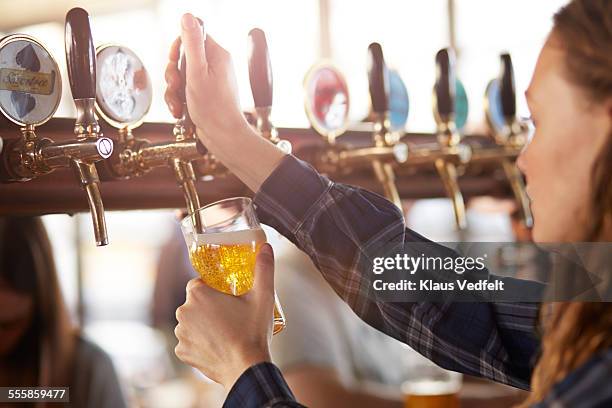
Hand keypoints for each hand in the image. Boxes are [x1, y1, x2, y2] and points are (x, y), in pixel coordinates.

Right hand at [165, 13, 247, 140]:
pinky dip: (178, 100)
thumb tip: (188, 16)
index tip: (174, 61)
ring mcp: (210, 82)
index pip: (193, 36)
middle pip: (184, 57)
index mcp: (218, 56)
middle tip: (175, 85)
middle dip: (173, 73)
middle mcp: (216, 66)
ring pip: (181, 76)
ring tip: (178, 103)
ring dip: (173, 91)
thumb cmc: (214, 109)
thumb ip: (192, 44)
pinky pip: (185, 91)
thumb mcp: (197, 72)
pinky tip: (180, 111)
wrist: (223, 138)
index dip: (178, 48)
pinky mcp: (204, 96)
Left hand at [174, 243, 275, 389]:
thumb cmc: (252, 331)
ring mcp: (181, 333)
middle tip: (230, 316)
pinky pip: (189, 341)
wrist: (246, 368)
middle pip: (194, 303)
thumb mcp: (263, 296)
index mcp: (197, 294)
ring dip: (203, 324)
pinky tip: (217, 345)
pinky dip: (200, 343)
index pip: (199, 283)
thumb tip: (266, 246)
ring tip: (225, 332)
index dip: (214, 289)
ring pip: (191, 322)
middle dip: (209, 307)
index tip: (227, 297)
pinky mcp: (182, 352)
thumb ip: (264, 268)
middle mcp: (183, 312)